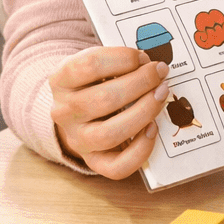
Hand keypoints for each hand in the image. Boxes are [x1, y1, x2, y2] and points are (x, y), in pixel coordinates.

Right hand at [49, 48, 168, 178]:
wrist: (77, 111)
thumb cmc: (95, 82)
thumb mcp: (98, 63)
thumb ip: (120, 60)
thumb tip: (154, 66)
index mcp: (61, 81)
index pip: (88, 66)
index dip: (122, 59)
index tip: (142, 57)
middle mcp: (64, 112)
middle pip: (103, 99)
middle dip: (142, 83)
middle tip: (161, 73)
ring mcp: (78, 139)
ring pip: (110, 134)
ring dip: (144, 112)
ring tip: (161, 94)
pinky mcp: (94, 160)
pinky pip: (116, 167)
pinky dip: (140, 150)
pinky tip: (153, 128)